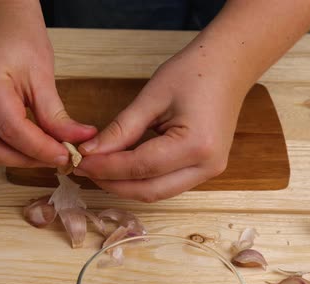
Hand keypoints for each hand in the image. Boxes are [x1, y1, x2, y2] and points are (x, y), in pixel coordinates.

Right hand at [0, 0, 95, 167]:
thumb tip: (76, 142)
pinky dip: (6, 148)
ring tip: (45, 154)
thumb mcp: (43, 75)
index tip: (65, 155)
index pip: (11, 129)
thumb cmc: (20, 38)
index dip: (40, 149)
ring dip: (15, 158)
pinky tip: (29, 146)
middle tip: (56, 159)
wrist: (0, 22)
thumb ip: (56, 115)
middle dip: (25, 160)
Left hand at [74, 44, 248, 201]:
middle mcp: (206, 166)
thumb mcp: (152, 97)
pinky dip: (141, 180)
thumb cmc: (194, 71)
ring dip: (125, 185)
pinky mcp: (205, 169)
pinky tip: (120, 168)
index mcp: (196, 145)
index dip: (106, 168)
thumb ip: (121, 129)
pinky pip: (167, 184)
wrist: (230, 64)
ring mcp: (209, 171)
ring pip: (157, 192)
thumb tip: (91, 152)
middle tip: (83, 170)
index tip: (79, 162)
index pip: (140, 167)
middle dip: (112, 184)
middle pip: (149, 190)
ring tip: (98, 169)